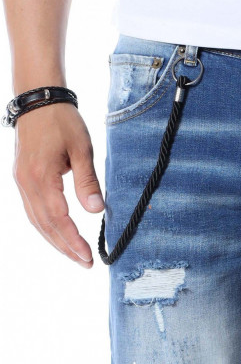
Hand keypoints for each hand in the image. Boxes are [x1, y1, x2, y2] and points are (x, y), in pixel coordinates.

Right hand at [12, 102, 103, 267]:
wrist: (38, 99)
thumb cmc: (62, 121)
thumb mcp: (82, 149)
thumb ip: (88, 181)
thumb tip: (96, 211)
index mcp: (42, 176)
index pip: (59, 218)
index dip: (73, 240)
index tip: (88, 256)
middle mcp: (27, 183)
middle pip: (45, 226)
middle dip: (66, 247)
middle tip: (85, 263)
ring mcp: (21, 182)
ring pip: (37, 221)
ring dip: (55, 241)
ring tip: (74, 255)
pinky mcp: (22, 180)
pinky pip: (32, 211)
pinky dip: (46, 227)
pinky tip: (58, 235)